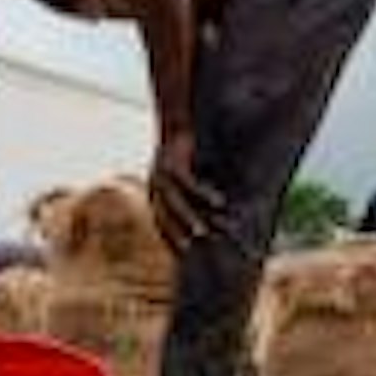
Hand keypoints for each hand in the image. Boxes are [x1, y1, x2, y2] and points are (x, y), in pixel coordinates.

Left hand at [150, 132, 224, 254]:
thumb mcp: (185, 174)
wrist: (176, 118)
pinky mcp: (173, 160)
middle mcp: (154, 185)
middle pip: (163, 216)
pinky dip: (205, 194)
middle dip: (175, 235)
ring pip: (175, 202)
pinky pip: (190, 183)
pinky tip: (220, 202)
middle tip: (189, 252)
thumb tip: (209, 212)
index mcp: (155, 191)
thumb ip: (190, 193)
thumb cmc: (184, 149)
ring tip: (204, 232)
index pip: (159, 222)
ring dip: (189, 218)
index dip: (168, 239)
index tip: (180, 257)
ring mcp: (161, 173)